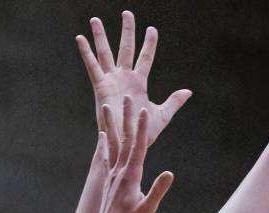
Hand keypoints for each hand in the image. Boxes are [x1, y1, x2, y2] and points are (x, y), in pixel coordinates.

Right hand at [77, 11, 191, 146]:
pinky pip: (92, 66)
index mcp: (139, 83)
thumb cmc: (143, 134)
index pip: (146, 58)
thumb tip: (188, 91)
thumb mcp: (162, 115)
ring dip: (101, 36)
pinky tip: (80, 38)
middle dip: (127, 31)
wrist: (128, 143)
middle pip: (126, 48)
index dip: (149, 44)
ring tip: (95, 19)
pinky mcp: (101, 86)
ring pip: (106, 53)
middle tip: (127, 13)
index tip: (152, 29)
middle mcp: (124, 78)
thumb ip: (174, 102)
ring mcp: (112, 80)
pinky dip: (86, 52)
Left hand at [93, 97, 173, 212]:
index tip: (144, 109)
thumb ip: (157, 191)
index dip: (142, 128)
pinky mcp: (108, 180)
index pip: (139, 147)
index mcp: (131, 175)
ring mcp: (112, 174)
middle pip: (124, 139)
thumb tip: (169, 174)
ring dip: (110, 123)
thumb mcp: (147, 210)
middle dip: (126, 117)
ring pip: (112, 143)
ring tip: (105, 105)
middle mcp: (120, 170)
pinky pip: (106, 156)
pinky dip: (105, 143)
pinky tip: (104, 134)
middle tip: (126, 97)